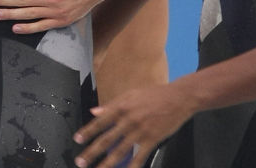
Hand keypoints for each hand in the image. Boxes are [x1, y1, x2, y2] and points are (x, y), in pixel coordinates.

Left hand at [74, 84, 194, 167]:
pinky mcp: (152, 139)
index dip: (87, 132)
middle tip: (81, 161)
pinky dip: (132, 166)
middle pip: (106, 139)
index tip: (77, 140)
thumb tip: (94, 111)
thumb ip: (112, 104)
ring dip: (106, 163)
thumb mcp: (130, 94)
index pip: (100, 122)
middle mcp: (128, 120)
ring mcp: (140, 131)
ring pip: (119, 151)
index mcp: (121, 107)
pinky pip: (139, 157)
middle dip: (91, 152)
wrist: (178, 97)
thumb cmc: (155, 95)